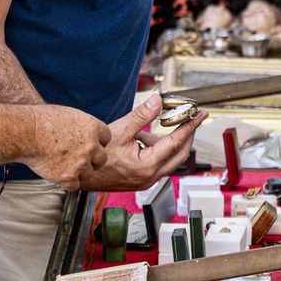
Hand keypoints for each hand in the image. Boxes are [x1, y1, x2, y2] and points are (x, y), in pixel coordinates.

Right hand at [21, 105, 111, 190]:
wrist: (25, 132)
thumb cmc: (42, 120)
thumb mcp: (69, 116)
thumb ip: (83, 127)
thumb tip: (89, 136)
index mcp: (93, 127)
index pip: (106, 138)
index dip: (96, 143)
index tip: (86, 145)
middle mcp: (91, 146)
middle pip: (102, 159)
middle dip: (92, 160)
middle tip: (77, 159)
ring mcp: (81, 163)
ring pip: (88, 174)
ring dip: (77, 172)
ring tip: (61, 163)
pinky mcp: (68, 177)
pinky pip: (74, 186)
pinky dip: (66, 182)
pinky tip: (56, 173)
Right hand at [80, 94, 207, 191]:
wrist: (81, 174)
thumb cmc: (96, 156)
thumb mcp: (119, 130)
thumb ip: (141, 115)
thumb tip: (158, 101)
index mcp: (147, 166)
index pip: (176, 142)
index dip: (190, 126)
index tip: (200, 115)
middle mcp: (150, 176)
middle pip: (179, 154)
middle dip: (186, 134)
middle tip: (191, 118)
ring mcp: (146, 180)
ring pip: (168, 158)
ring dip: (165, 142)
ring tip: (145, 130)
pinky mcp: (142, 180)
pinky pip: (157, 162)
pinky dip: (155, 149)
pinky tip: (140, 139)